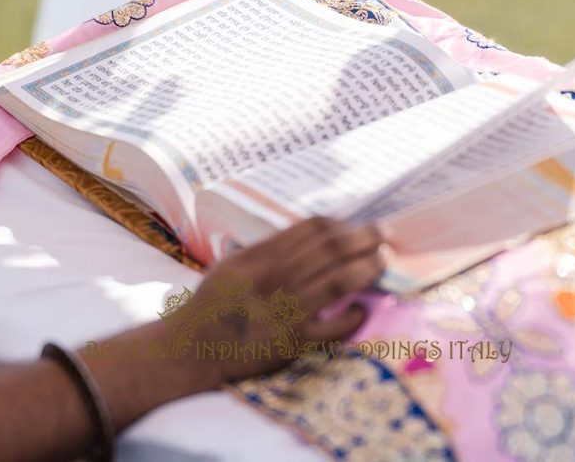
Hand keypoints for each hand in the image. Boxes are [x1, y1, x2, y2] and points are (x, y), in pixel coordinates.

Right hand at [171, 216, 384, 382]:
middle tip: (383, 234)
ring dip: (366, 267)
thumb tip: (307, 236)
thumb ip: (266, 249)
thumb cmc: (212, 304)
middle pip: (330, 249)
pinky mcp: (292, 342)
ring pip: (338, 280)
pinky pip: (332, 327)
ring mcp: (284, 310)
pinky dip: (352, 316)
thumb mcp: (232, 264)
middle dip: (363, 238)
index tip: (356, 226)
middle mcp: (274, 279)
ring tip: (382, 260)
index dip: (340, 224)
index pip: (310, 230)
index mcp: (260, 256)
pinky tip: (360, 308)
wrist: (191, 349)